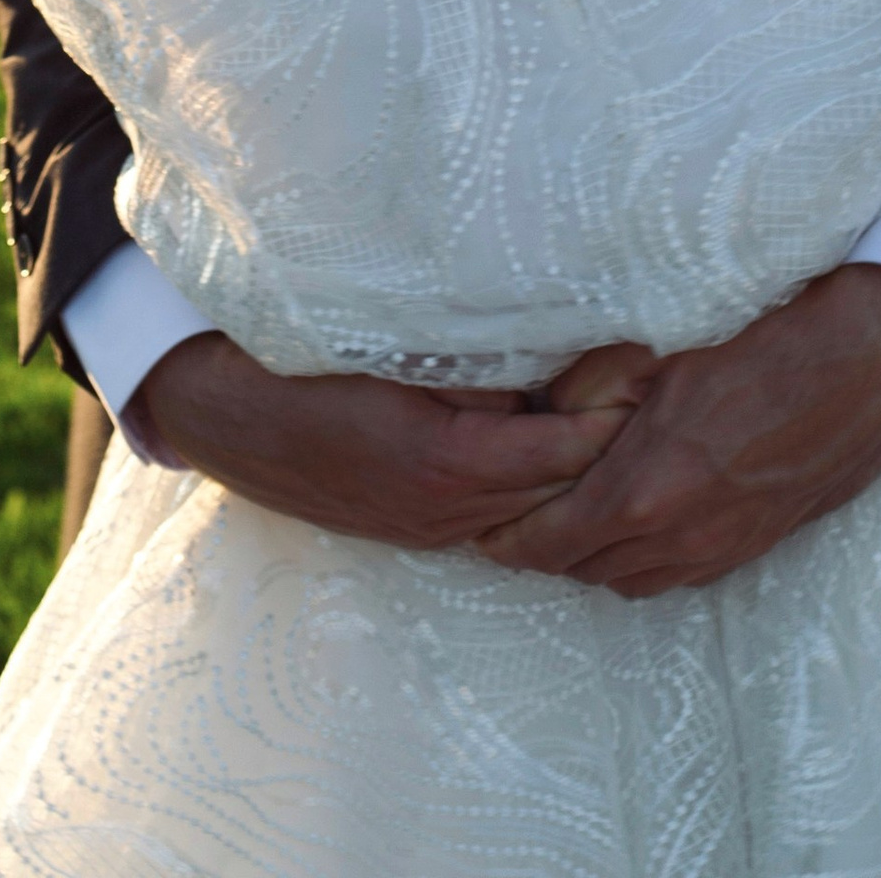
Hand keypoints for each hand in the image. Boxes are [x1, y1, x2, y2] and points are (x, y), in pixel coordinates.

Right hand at [138, 331, 637, 552]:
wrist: (228, 415)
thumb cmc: (305, 367)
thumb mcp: (393, 354)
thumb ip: (474, 369)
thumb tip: (548, 367)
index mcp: (447, 462)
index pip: (564, 454)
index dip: (613, 416)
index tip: (651, 371)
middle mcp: (448, 509)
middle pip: (560, 492)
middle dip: (609, 447)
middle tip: (652, 390)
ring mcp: (431, 527)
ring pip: (531, 509)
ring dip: (573, 469)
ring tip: (616, 414)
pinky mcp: (416, 527)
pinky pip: (495, 514)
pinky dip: (532, 485)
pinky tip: (551, 445)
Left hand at [473, 267, 880, 596]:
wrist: (865, 359)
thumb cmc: (760, 337)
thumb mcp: (653, 350)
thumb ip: (585, 391)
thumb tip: (538, 412)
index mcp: (646, 488)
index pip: (548, 542)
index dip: (506, 536)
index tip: (479, 520)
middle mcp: (681, 534)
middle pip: (583, 567)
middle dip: (543, 545)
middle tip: (515, 513)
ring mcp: (723, 546)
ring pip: (630, 578)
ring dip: (594, 555)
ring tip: (569, 515)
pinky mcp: (756, 544)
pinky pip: (680, 574)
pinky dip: (644, 557)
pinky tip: (637, 519)